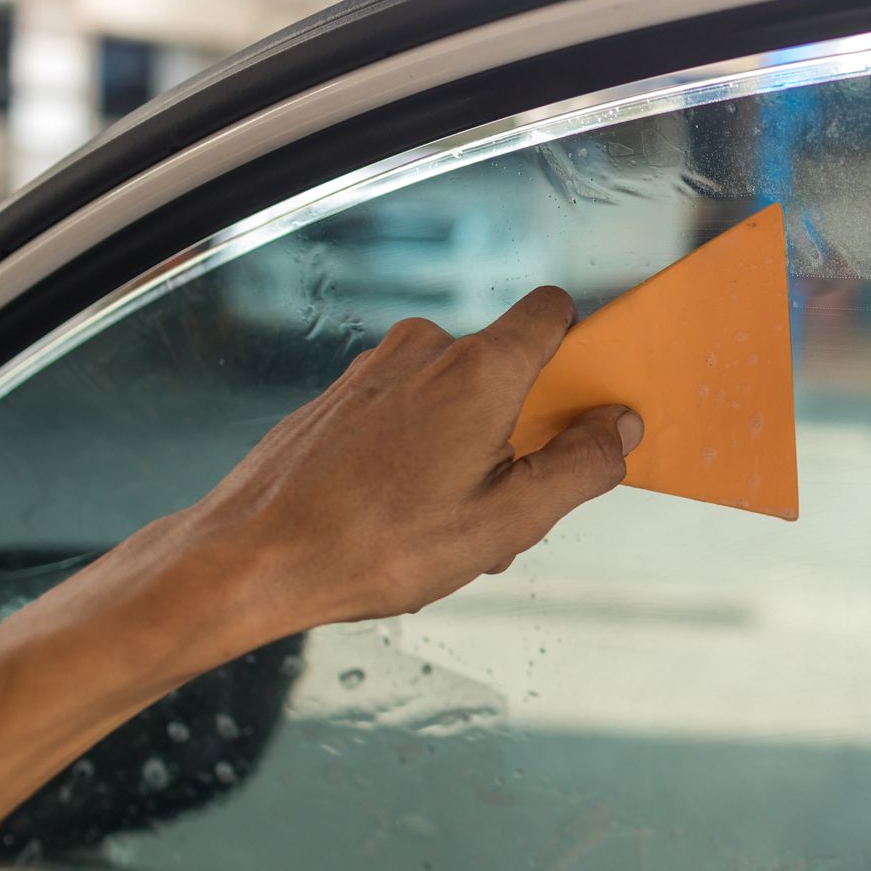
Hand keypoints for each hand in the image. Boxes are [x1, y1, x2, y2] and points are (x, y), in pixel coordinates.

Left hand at [177, 286, 640, 642]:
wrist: (251, 558)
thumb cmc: (374, 544)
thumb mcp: (507, 521)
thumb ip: (580, 466)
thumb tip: (620, 426)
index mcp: (480, 369)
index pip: (553, 312)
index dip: (580, 354)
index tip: (580, 411)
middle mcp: (427, 350)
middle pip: (508, 369)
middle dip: (522, 434)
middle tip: (503, 509)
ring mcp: (377, 368)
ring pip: (456, 395)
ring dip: (470, 451)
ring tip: (445, 525)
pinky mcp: (341, 395)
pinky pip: (408, 409)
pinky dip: (420, 453)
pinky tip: (400, 515)